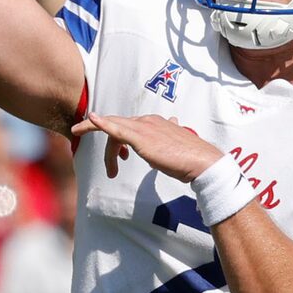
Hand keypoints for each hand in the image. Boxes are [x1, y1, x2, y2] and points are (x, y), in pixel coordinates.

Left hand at [77, 111, 224, 182]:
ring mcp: (144, 128)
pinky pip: (116, 129)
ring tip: (111, 172)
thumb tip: (173, 121)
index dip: (120, 141)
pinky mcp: (141, 138)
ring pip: (114, 130)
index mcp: (155, 122)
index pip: (129, 126)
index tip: (121, 157)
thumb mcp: (176, 143)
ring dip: (109, 154)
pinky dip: (101, 123)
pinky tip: (91, 120)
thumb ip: (170, 134)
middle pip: (117, 127)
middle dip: (105, 142)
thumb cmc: (191, 158)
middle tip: (106, 164)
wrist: (201, 162)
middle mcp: (147, 121)